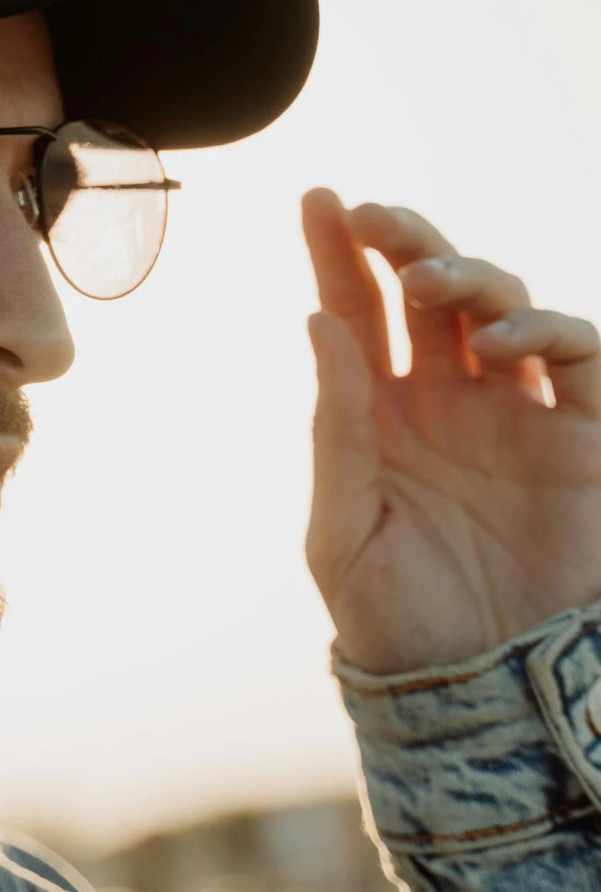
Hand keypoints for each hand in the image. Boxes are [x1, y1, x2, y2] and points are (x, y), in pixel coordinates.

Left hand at [303, 189, 600, 674]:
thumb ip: (338, 424)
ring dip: (466, 275)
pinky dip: (544, 329)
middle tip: (371, 216)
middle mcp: (448, 399)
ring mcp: (516, 413)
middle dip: (404, 241)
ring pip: (500, 306)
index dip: (339, 252)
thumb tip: (319, 319)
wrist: (480, 694)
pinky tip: (499, 335)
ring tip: (424, 283)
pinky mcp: (581, 437)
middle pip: (429, 291)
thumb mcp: (343, 527)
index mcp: (380, 414)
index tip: (317, 196)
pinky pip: (574, 355)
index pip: (358, 310)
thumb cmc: (396, 621)